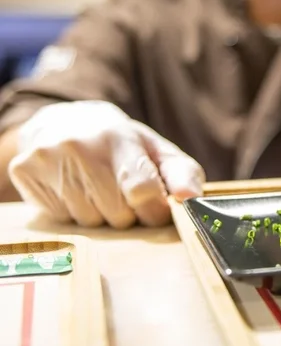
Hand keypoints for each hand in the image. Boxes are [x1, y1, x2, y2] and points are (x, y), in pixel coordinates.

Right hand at [9, 101, 204, 227]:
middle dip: (129, 212)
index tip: (156, 209)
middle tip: (122, 192)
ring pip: (91, 222)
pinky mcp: (25, 171)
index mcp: (119, 137)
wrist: (63, 122)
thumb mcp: (156, 150)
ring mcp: (49, 158)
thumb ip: (182, 173)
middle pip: (118, 214)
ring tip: (97, 189)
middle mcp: (81, 145)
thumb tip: (191, 198)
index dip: (155, 210)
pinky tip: (75, 189)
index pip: (143, 189)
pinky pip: (63, 220)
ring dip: (101, 215)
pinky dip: (74, 213)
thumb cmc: (121, 145)